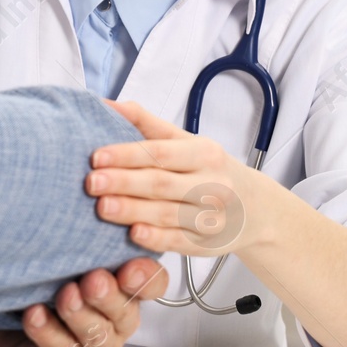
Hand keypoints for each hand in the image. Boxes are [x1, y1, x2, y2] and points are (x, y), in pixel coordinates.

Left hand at [0, 257, 166, 346]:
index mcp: (124, 292)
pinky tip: (35, 315)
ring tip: (64, 296)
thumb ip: (79, 245)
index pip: (151, 284)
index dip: (147, 278)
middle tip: (94, 279)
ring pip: (97, 336)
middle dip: (109, 296)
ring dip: (79, 314)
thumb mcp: (62, 263)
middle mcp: (115, 322)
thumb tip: (79, 211)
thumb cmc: (38, 291)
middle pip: (125, 312)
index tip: (130, 267)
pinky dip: (48, 333)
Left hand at [87, 99, 274, 256]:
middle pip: (161, 183)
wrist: (255, 209)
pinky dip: (155, 238)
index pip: (161, 152)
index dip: (127, 154)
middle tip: (91, 182)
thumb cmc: (209, 169)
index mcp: (205, 153)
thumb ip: (146, 123)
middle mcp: (212, 184)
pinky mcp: (206, 243)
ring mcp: (211, 216)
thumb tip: (105, 104)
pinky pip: (178, 241)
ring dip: (132, 210)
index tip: (96, 156)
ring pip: (166, 213)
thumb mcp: (186, 141)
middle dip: (124, 182)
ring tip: (102, 207)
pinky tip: (133, 234)